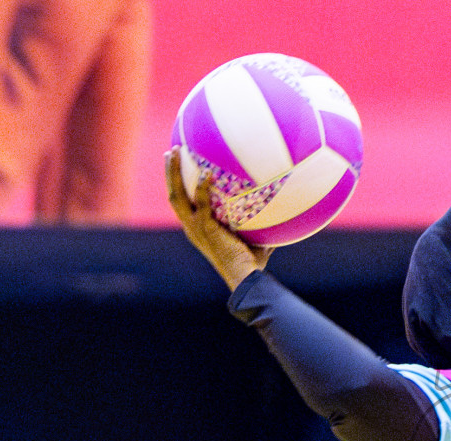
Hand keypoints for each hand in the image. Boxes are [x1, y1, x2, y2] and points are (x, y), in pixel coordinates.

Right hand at [164, 149, 273, 290]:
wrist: (246, 280)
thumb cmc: (252, 266)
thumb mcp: (255, 241)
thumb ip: (261, 226)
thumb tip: (279, 211)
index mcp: (198, 229)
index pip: (183, 204)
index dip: (179, 186)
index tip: (181, 167)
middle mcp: (191, 228)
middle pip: (173, 195)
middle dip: (170, 173)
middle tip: (172, 151)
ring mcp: (195, 228)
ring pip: (176, 196)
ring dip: (174, 173)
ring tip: (175, 152)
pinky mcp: (205, 229)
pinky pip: (201, 203)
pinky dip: (202, 188)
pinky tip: (207, 173)